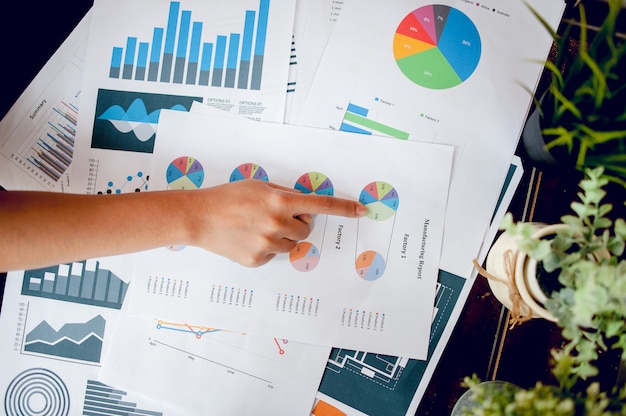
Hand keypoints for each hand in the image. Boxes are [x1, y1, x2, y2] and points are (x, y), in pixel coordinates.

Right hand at [187, 180, 366, 266]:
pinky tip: (248, 238)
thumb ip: (285, 195)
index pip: (320, 205)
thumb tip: (306, 207)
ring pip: (292, 244)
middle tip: (276, 215)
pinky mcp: (258, 260)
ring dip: (283, 236)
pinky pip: (275, 254)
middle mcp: (276, 224)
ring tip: (257, 227)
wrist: (199, 218)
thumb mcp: (259, 186)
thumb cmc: (228, 197)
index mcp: (279, 201)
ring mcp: (267, 245)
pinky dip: (267, 247)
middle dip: (297, 222)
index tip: (361, 211)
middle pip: (306, 228)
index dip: (343, 208)